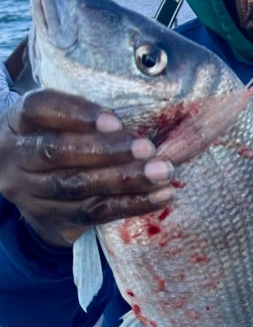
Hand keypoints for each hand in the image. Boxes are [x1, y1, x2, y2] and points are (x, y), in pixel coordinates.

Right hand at [0, 88, 174, 247]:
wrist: (31, 180)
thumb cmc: (59, 135)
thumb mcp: (61, 118)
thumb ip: (94, 116)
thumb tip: (154, 118)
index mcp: (19, 121)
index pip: (41, 109)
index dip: (78, 114)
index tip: (115, 121)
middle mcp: (17, 156)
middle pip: (57, 152)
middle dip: (107, 151)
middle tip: (148, 149)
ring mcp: (30, 191)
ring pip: (76, 187)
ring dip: (125, 180)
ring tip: (161, 173)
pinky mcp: (50, 217)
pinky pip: (92, 213)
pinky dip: (131, 204)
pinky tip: (160, 196)